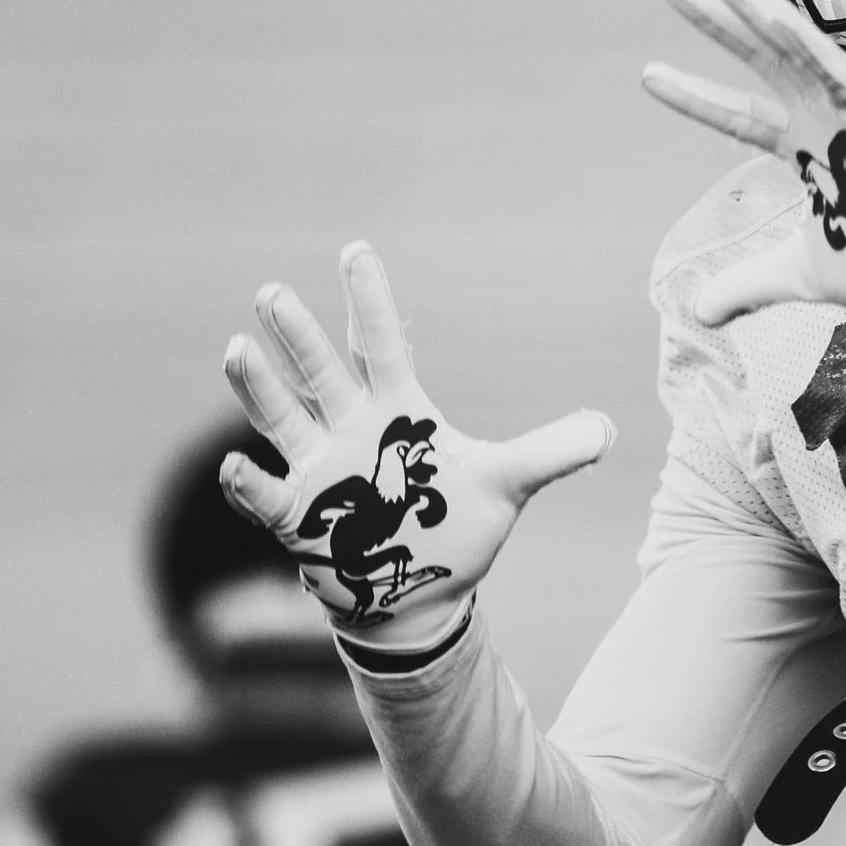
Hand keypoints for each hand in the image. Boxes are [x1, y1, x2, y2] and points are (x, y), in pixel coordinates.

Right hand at [217, 242, 615, 652]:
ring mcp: (320, 470)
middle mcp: (349, 429)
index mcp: (396, 410)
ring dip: (259, 387)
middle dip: (297, 335)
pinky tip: (235, 466)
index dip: (368, 299)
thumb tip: (610, 430)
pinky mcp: (301, 519)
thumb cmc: (455, 529)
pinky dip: (249, 483)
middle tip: (272, 293)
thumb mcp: (506, 485)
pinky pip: (268, 496)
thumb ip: (549, 453)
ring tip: (237, 348)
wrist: (420, 596)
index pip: (378, 344)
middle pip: (320, 371)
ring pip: (283, 418)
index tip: (354, 249)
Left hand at [642, 0, 845, 331]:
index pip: (738, 115)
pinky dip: (807, 45)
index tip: (651, 76)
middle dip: (717, 24)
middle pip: (758, 60)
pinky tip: (773, 16)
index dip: (695, 97)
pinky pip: (838, 72)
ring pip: (794, 49)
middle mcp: (823, 119)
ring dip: (755, 12)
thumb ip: (750, 284)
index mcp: (806, 147)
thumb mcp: (799, 274)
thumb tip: (700, 311)